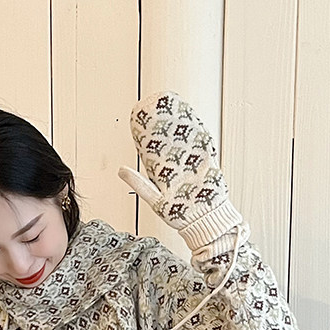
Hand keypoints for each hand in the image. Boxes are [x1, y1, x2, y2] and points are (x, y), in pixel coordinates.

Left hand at [118, 90, 242, 250]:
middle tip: (161, 108)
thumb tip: (121, 170)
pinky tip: (195, 121)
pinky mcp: (208, 165)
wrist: (204, 222)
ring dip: (184, 125)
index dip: (151, 137)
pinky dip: (199, 132)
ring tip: (178, 109)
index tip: (143, 122)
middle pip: (173, 142)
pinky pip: (204, 145)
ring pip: (188, 140)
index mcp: (166, 175)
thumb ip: (139, 184)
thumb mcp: (155, 199)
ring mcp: (194, 165)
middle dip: (168, 125)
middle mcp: (179, 168)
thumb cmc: (179, 216)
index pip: (156, 151)